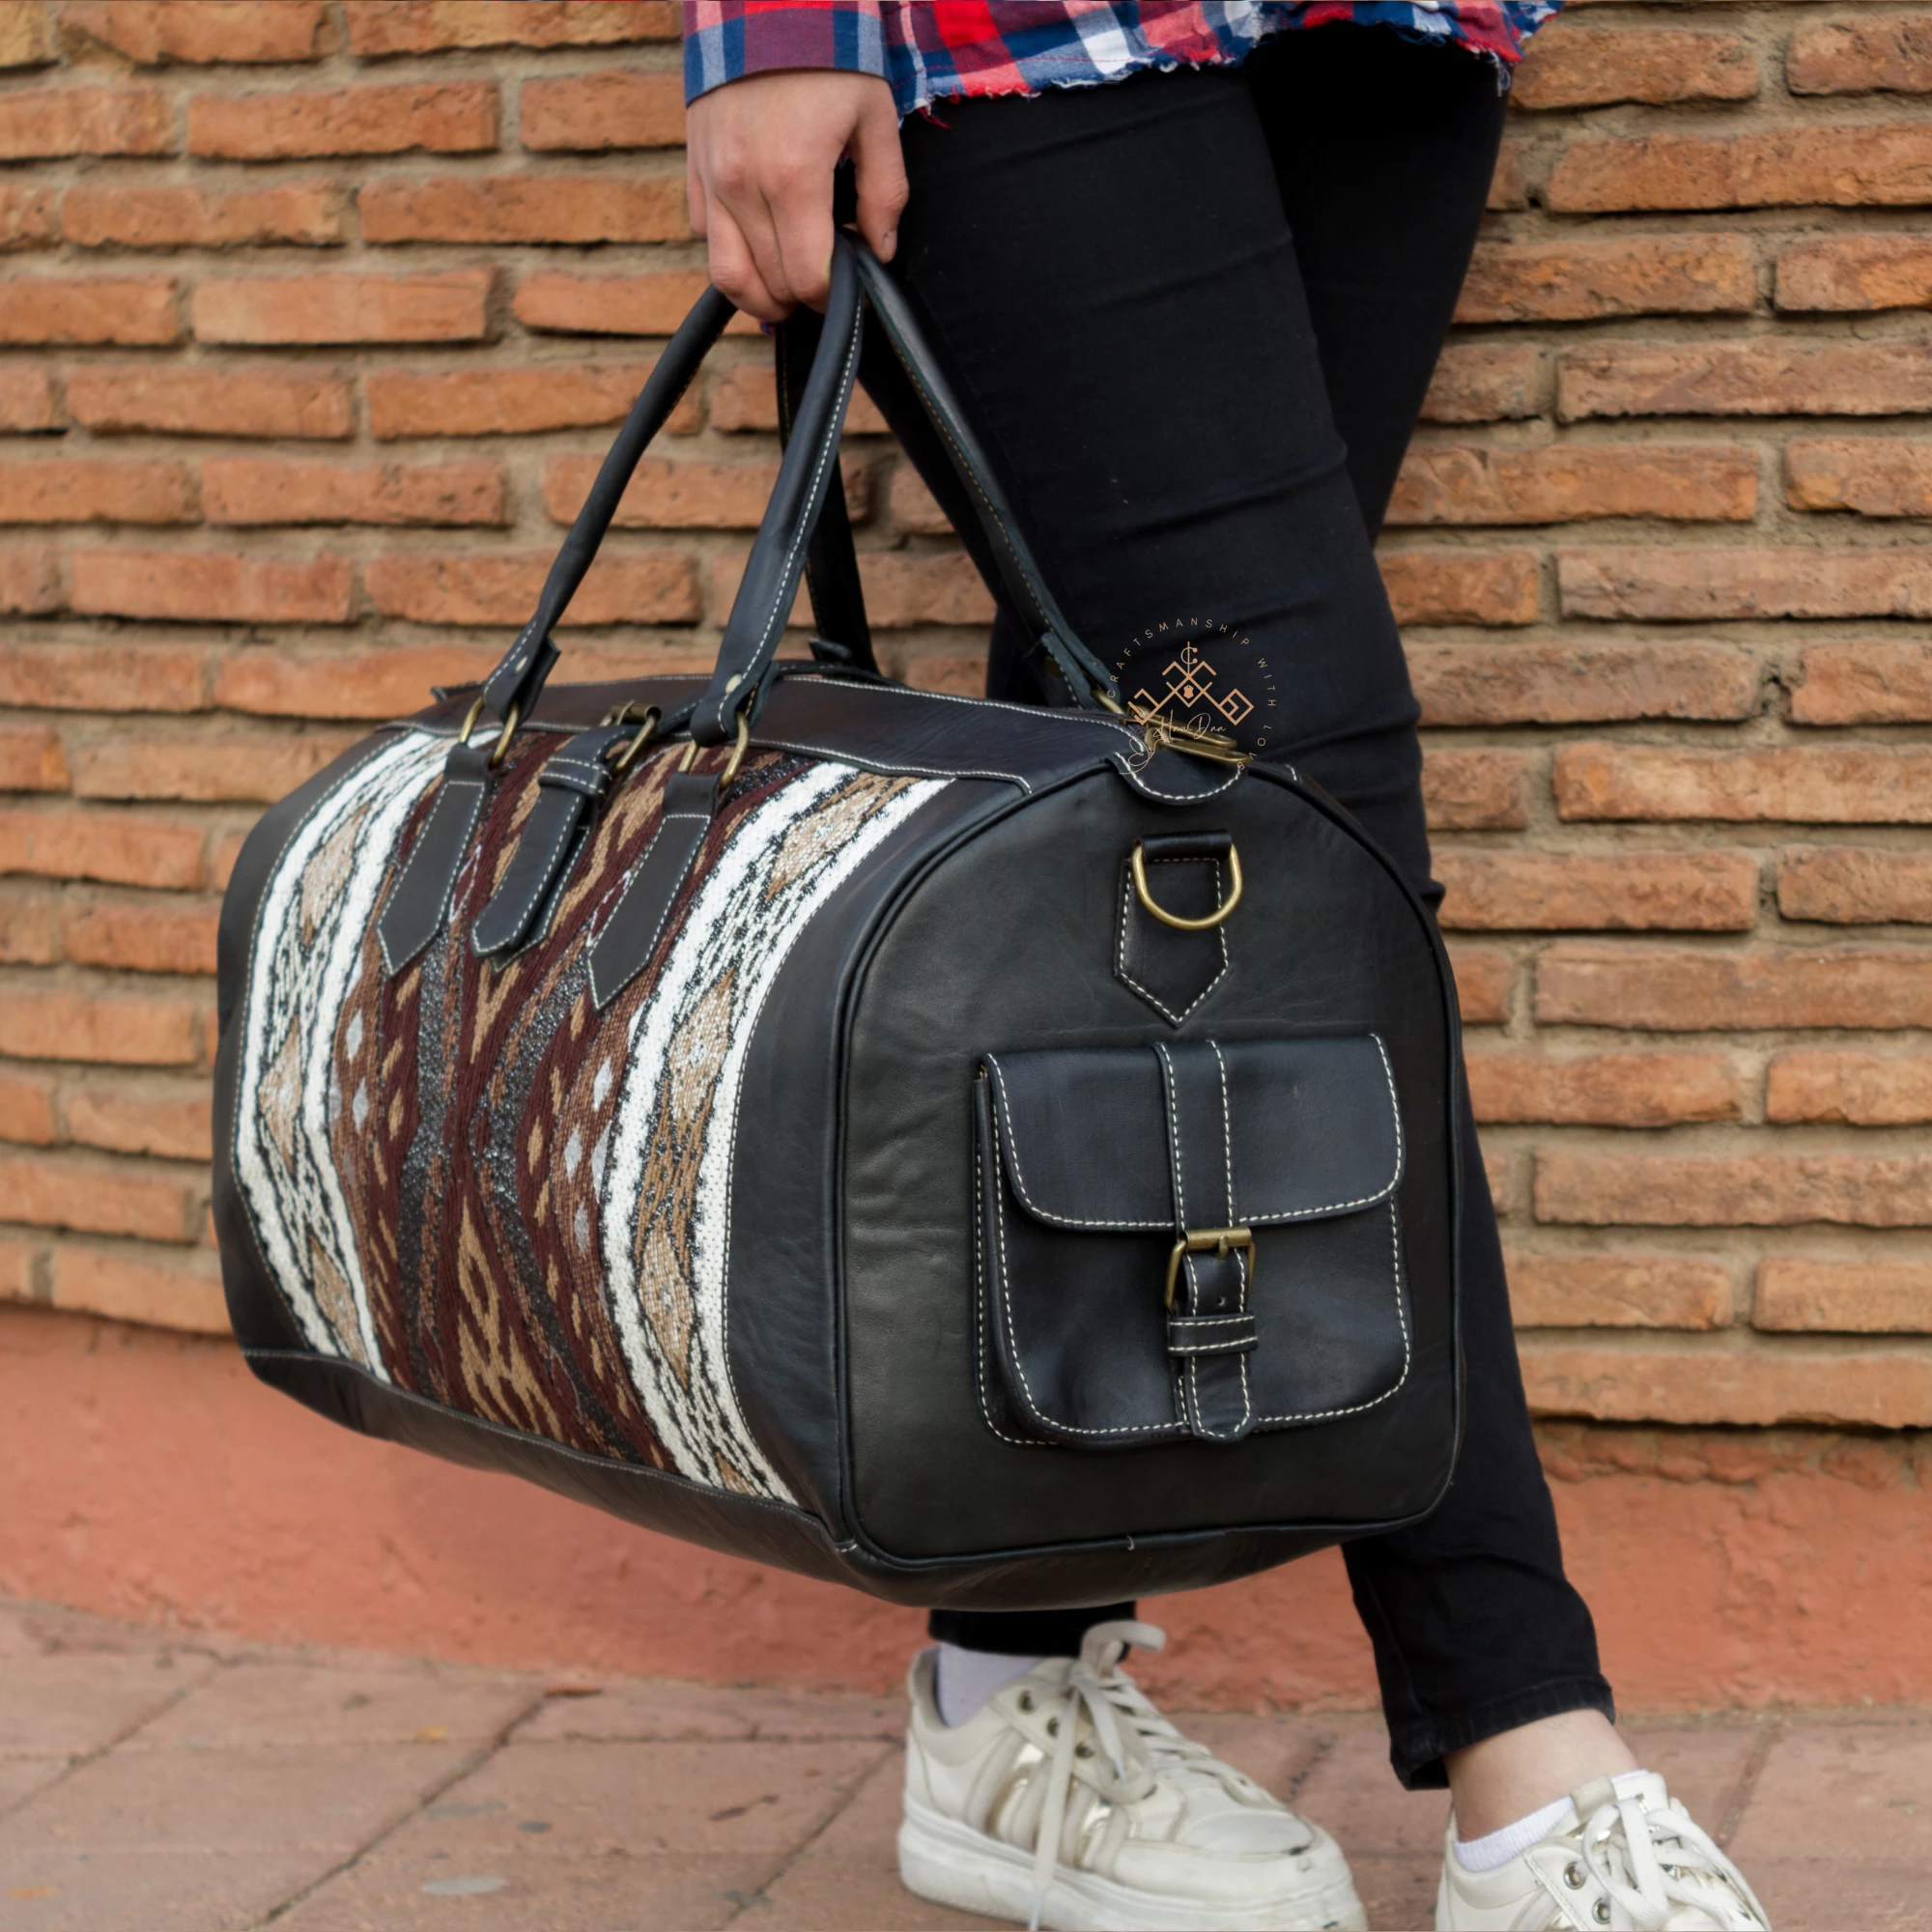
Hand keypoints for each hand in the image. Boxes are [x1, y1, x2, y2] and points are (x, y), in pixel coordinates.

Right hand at [686, 70, 907, 321]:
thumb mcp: (874, 117)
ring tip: (785, 289)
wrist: (762, 5)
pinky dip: (732, 253)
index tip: (844, 289)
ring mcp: (712, 179)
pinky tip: (759, 242)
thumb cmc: (828, 59)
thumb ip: (885, 192)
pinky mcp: (694, 168)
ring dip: (759, 295)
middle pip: (768, 284)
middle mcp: (743, 186)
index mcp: (793, 178)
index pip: (806, 278)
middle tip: (822, 285)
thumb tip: (880, 252)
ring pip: (726, 275)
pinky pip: (705, 236)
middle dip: (800, 298)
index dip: (830, 298)